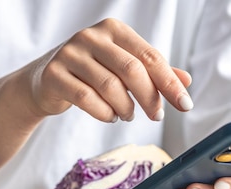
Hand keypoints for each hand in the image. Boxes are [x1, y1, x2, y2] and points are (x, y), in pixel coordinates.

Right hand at [22, 18, 192, 121]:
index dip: (170, 83)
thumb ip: (152, 73)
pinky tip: (109, 116)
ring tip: (127, 115)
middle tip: (156, 116)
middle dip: (150, 98)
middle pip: (132, 70)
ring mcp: (70, 54)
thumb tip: (186, 81)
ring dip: (126, 108)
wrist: (43, 82)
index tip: (184, 105)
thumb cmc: (89, 73)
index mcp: (113, 30)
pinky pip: (87, 99)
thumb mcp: (122, 68)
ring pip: (110, 86)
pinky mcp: (54, 74)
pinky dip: (104, 113)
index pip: (150, 56)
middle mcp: (91, 36)